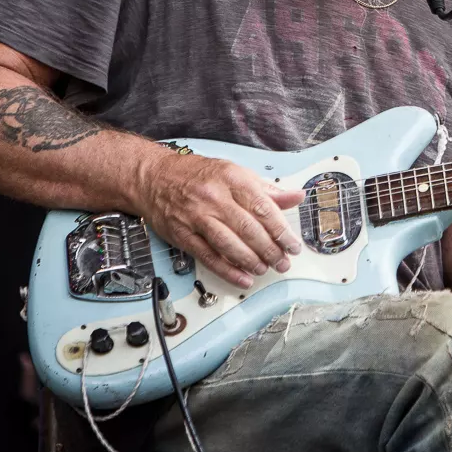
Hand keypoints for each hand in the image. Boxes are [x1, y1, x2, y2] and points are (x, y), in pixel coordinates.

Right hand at [135, 150, 304, 288]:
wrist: (155, 177)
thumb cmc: (199, 174)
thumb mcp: (236, 173)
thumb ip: (267, 189)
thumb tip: (296, 197)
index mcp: (233, 179)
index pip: (264, 208)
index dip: (281, 231)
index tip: (293, 245)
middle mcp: (215, 197)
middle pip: (248, 229)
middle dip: (270, 250)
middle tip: (283, 262)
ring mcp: (197, 217)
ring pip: (229, 244)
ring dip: (251, 261)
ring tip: (265, 269)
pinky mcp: (183, 234)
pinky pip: (208, 256)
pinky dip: (227, 270)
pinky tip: (242, 277)